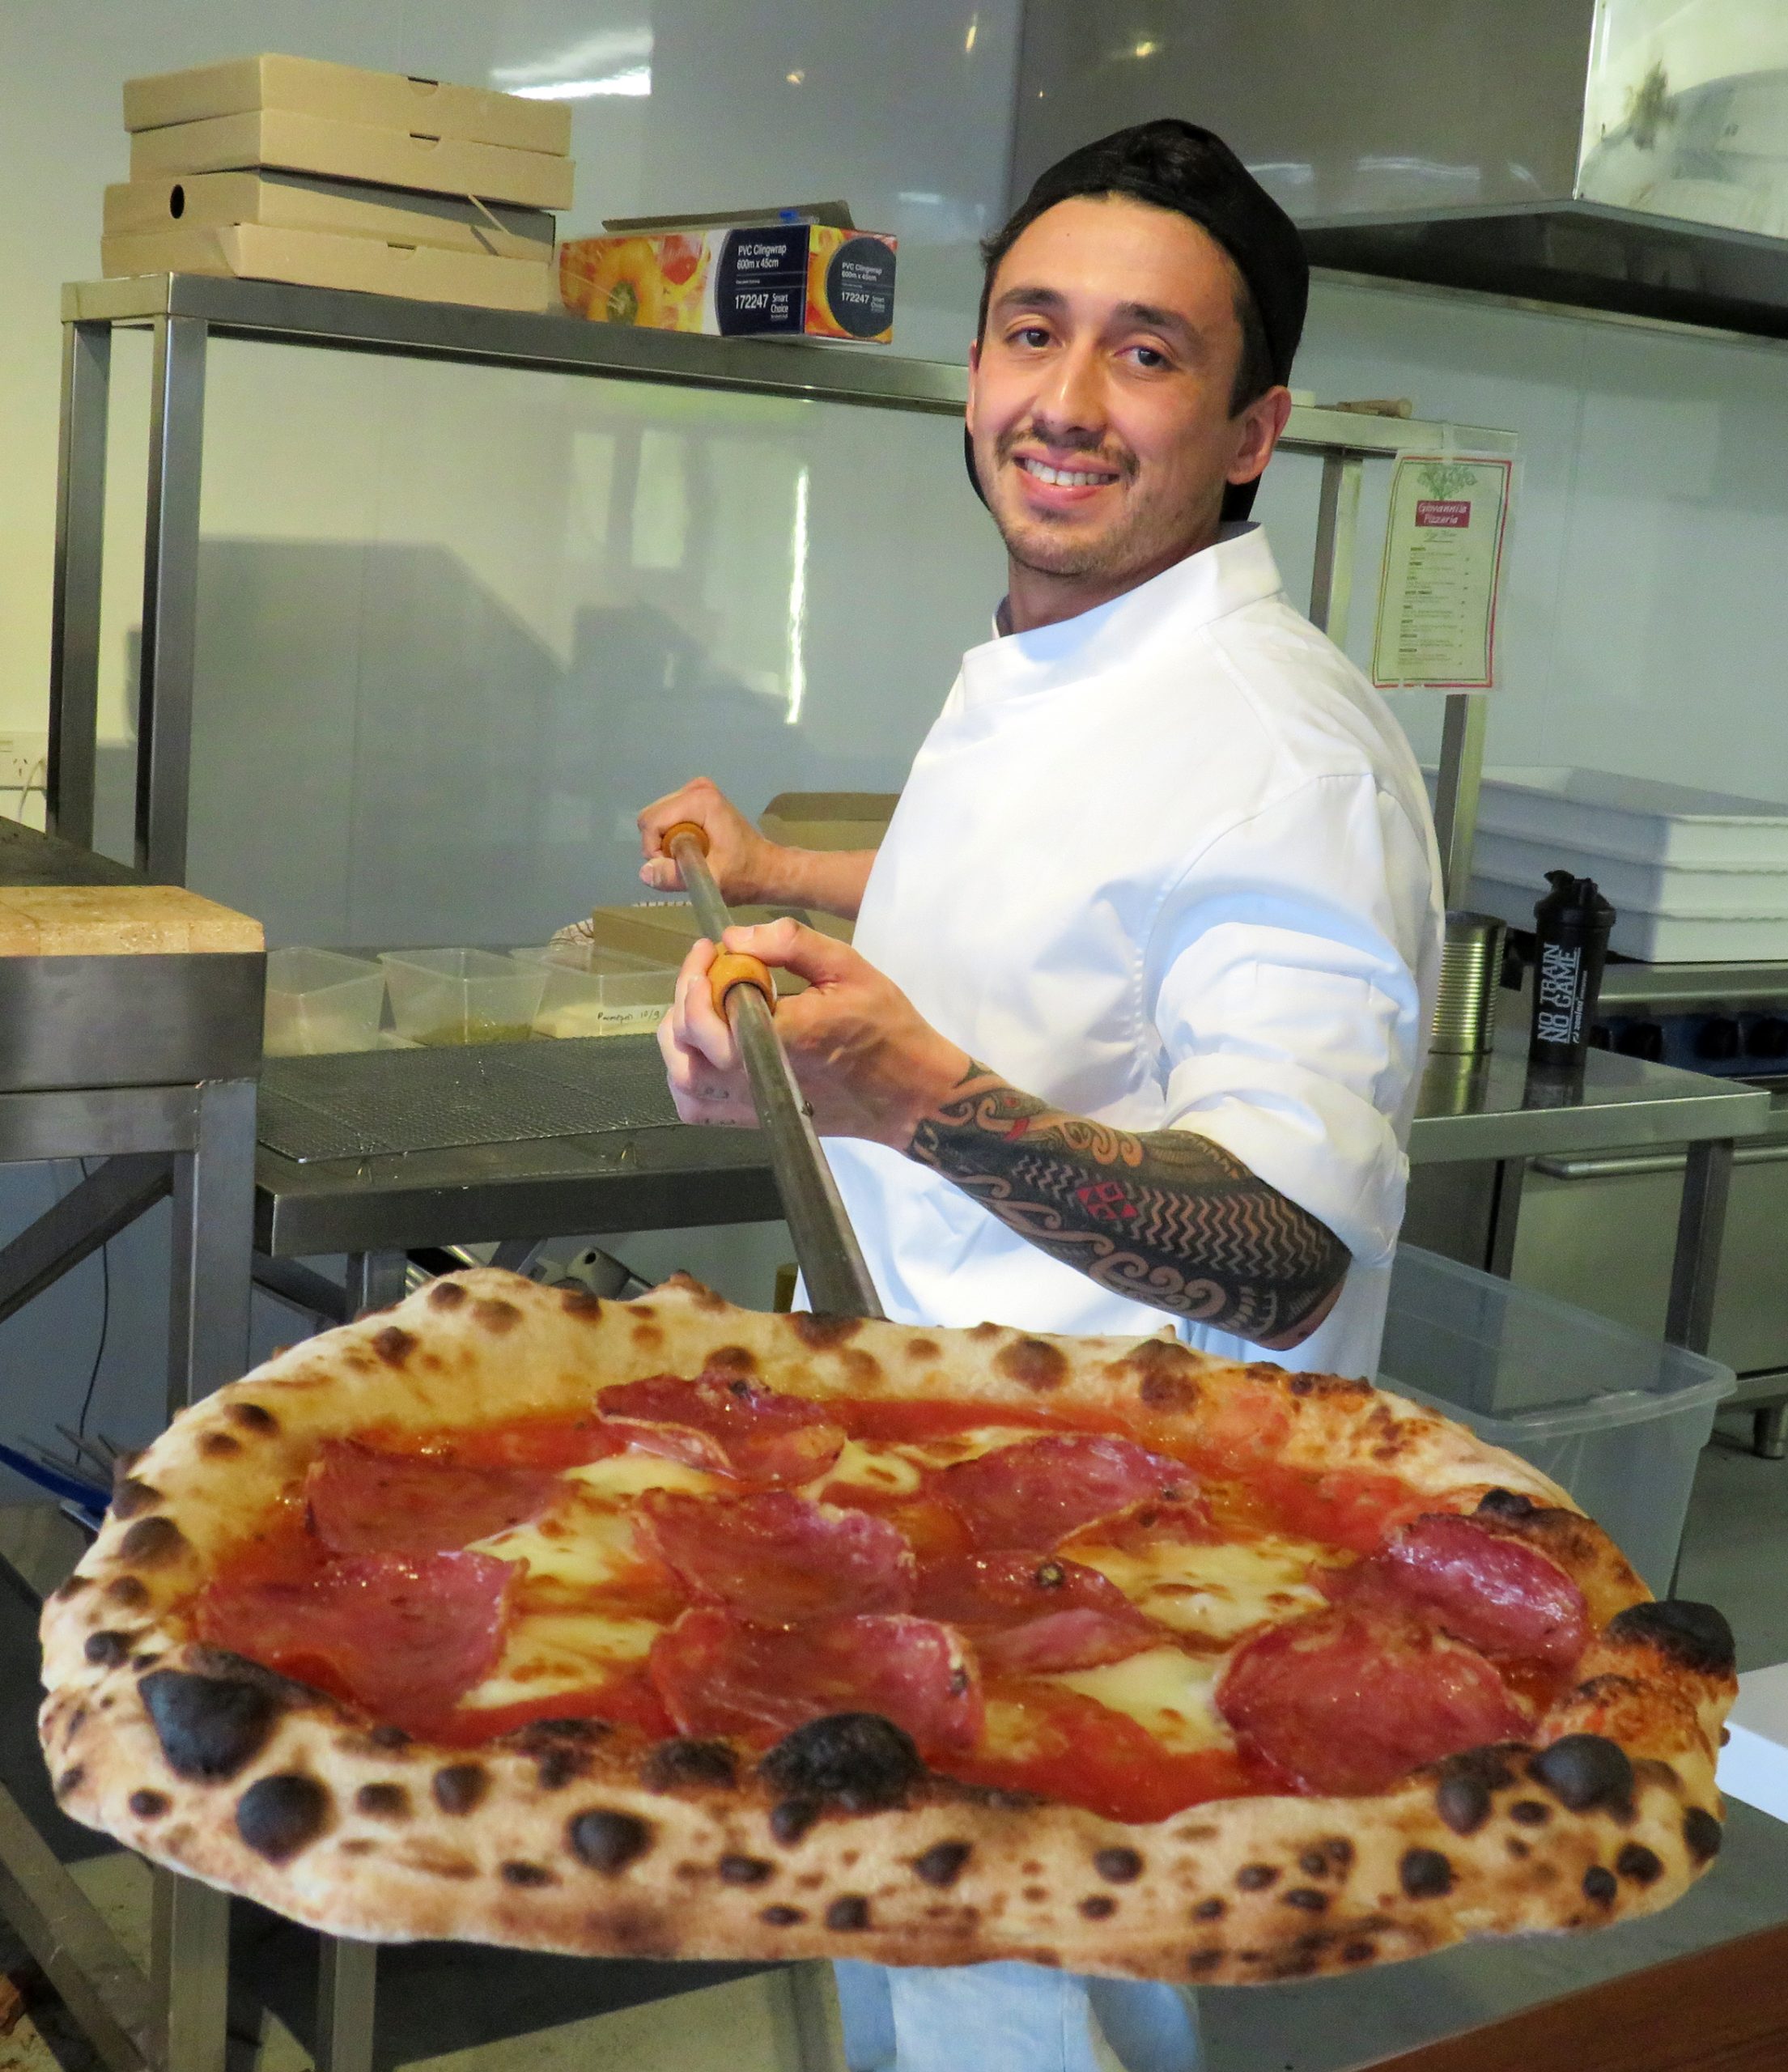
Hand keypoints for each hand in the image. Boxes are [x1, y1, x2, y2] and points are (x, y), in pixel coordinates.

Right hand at [637, 777, 780, 902]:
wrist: (766, 869)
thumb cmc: (743, 876)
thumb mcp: (710, 880)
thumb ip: (676, 876)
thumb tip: (644, 871)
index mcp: (700, 801)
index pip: (652, 821)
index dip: (654, 849)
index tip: (675, 867)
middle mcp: (696, 788)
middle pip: (652, 817)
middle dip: (659, 845)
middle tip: (684, 863)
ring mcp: (696, 791)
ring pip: (656, 818)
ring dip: (666, 842)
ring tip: (691, 857)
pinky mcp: (696, 798)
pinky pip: (667, 818)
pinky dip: (672, 836)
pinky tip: (693, 847)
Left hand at [657, 919, 969, 1149]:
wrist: (909, 1092)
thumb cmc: (885, 1025)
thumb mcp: (848, 967)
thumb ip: (791, 943)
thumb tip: (733, 937)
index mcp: (783, 1034)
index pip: (708, 1012)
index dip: (697, 974)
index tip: (710, 949)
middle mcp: (759, 1074)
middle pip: (686, 1043)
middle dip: (686, 997)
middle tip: (706, 970)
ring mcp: (754, 1103)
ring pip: (684, 1078)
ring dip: (679, 1038)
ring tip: (700, 1007)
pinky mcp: (756, 1118)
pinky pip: (697, 1109)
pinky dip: (685, 1080)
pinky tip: (703, 1050)